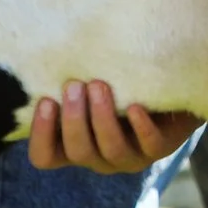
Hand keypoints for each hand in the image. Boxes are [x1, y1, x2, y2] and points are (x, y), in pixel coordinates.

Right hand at [28, 80, 201, 174]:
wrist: (167, 95)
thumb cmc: (115, 88)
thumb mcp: (87, 87)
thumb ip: (68, 83)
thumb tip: (47, 50)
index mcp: (73, 145)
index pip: (45, 157)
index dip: (41, 136)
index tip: (45, 101)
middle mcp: (98, 156)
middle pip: (78, 152)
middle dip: (74, 119)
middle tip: (74, 85)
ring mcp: (129, 157)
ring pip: (112, 150)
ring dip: (102, 118)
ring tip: (99, 86)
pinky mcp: (159, 149)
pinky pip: (149, 145)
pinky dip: (141, 126)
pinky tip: (134, 106)